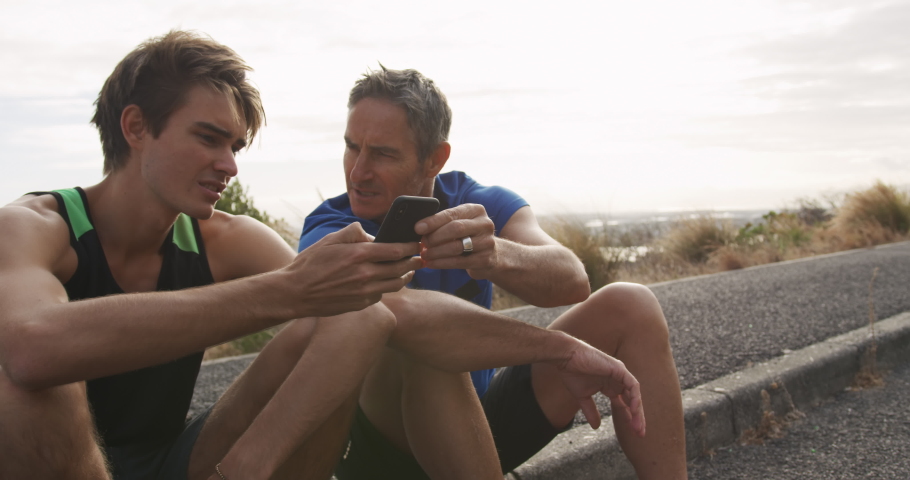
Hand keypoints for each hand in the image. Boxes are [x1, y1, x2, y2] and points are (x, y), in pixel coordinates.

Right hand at [284, 223, 421, 317]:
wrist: (295, 293)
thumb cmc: (310, 263)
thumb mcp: (330, 240)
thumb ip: (354, 232)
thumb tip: (373, 235)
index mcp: (359, 254)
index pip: (396, 249)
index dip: (411, 246)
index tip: (416, 244)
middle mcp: (365, 274)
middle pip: (400, 268)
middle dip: (413, 262)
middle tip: (419, 258)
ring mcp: (364, 292)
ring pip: (395, 284)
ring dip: (405, 277)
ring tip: (408, 271)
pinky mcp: (360, 304)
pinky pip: (381, 295)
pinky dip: (386, 287)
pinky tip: (385, 282)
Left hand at [415, 204, 496, 274]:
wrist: (492, 254)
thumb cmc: (468, 235)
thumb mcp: (460, 223)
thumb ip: (444, 222)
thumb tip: (419, 227)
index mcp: (476, 210)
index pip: (452, 214)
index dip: (433, 221)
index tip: (417, 228)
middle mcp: (485, 224)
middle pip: (456, 229)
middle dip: (435, 237)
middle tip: (422, 243)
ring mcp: (487, 243)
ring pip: (457, 247)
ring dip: (436, 252)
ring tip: (424, 254)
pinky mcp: (485, 260)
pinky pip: (459, 262)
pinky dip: (442, 263)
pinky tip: (431, 264)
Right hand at [554, 343, 645, 436]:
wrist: (567, 358)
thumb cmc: (573, 373)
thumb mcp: (583, 397)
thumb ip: (591, 411)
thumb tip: (596, 427)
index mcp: (610, 386)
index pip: (624, 404)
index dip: (629, 418)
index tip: (632, 432)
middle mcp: (618, 380)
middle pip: (632, 401)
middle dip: (637, 418)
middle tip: (640, 434)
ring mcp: (620, 374)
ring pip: (634, 395)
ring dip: (638, 411)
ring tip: (638, 426)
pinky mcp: (619, 369)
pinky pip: (633, 385)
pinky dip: (635, 398)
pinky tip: (634, 410)